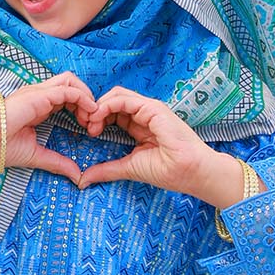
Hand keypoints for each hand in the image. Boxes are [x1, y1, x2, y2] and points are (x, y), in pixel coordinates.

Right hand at [0, 73, 94, 183]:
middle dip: (88, 101)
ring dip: (87, 97)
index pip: (67, 97)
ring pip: (71, 81)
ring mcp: (38, 93)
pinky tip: (88, 114)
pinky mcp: (38, 95)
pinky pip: (67, 89)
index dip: (82, 109)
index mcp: (38, 106)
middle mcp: (39, 96)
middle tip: (93, 124)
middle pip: (72, 85)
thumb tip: (77, 176)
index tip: (88, 130)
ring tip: (92, 118)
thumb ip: (57, 163)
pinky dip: (83, 98)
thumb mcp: (36, 156)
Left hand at [77, 86, 220, 196]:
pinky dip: (107, 105)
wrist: (190, 172)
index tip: (88, 134)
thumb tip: (84, 179)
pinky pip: (124, 99)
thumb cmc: (167, 171)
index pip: (113, 112)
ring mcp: (148, 109)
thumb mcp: (128, 168)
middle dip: (95, 111)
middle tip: (86, 127)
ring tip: (91, 123)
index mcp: (140, 125)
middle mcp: (144, 114)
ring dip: (99, 107)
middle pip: (112, 101)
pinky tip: (99, 117)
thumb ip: (107, 170)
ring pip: (116, 95)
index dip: (98, 118)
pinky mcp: (152, 108)